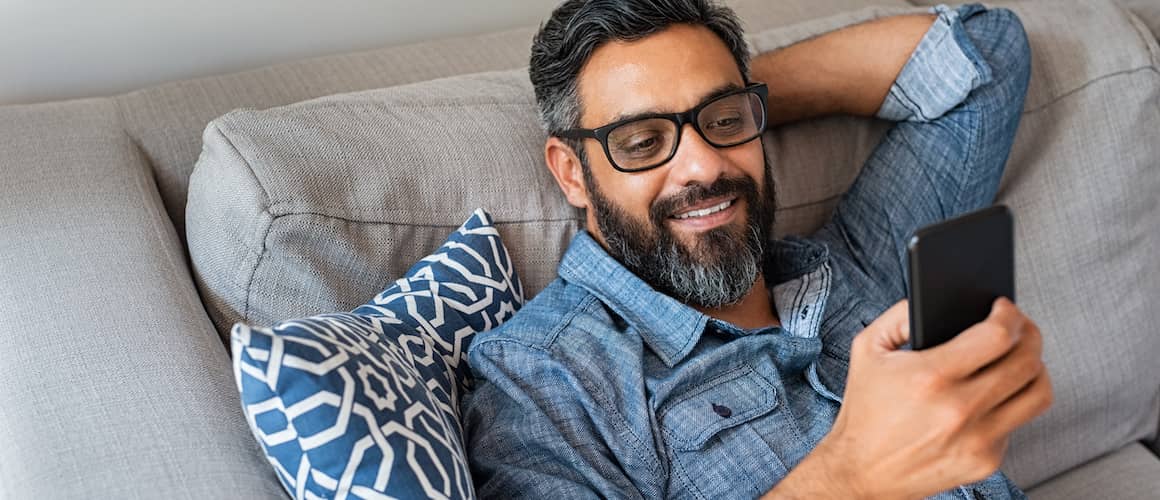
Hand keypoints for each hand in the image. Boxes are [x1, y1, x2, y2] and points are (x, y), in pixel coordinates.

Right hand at [818, 298, 1052, 498]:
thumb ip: (900, 314)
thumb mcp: (867, 350)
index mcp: (929, 377)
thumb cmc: (864, 410)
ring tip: (1021, 358)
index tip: (1004, 308)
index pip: (997, 336)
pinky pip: (1017, 422)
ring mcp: (977, 439)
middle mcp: (958, 410)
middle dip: (1030, 334)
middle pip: (1027, 361)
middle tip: (1020, 327)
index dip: (1009, 315)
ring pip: (1037, 394)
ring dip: (1036, 368)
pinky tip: (993, 396)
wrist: (860, 471)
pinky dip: (1010, 403)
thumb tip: (937, 299)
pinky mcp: (985, 461)